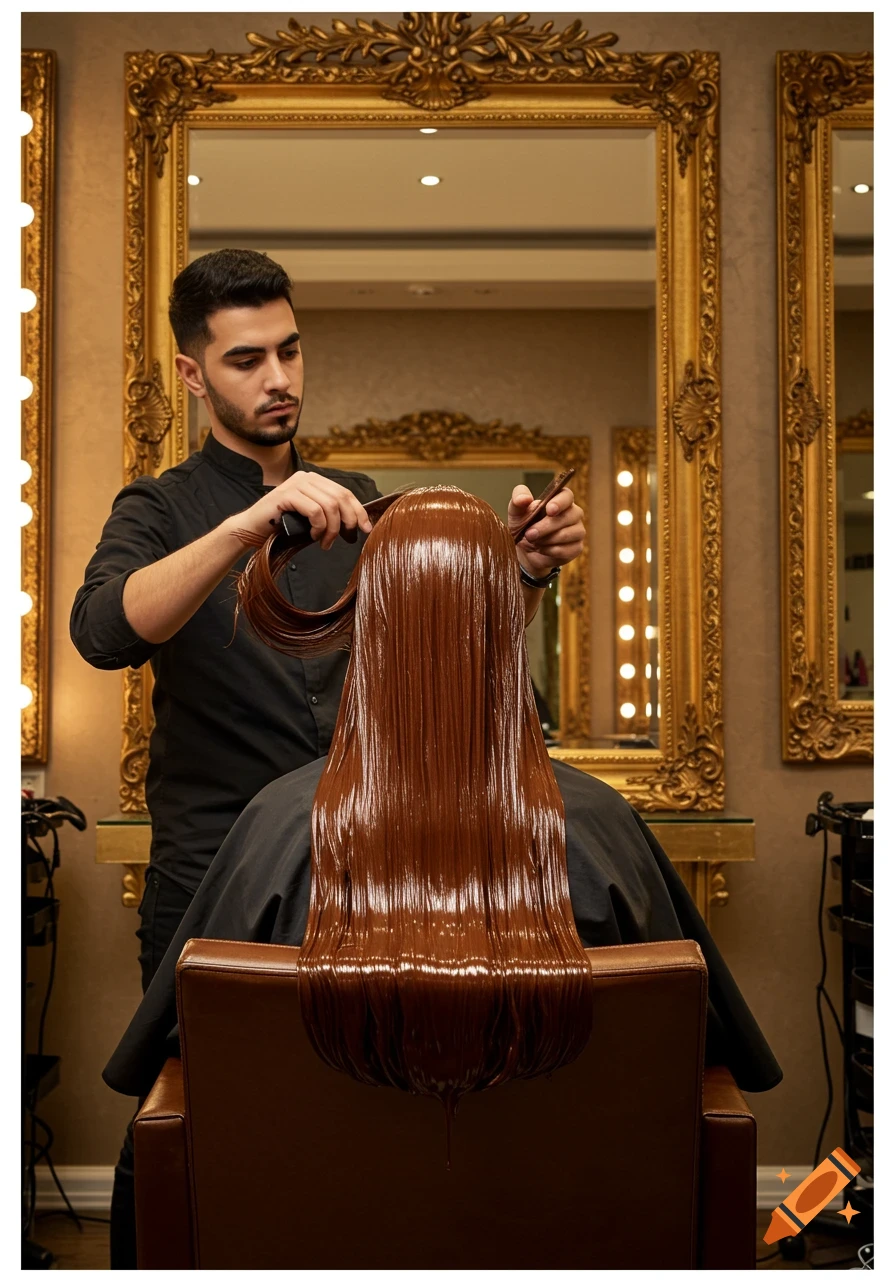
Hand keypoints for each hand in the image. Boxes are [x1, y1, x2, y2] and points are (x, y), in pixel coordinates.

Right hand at [226, 472, 372, 550]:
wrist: (252, 530)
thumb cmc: (282, 526)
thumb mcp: (311, 518)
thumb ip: (329, 514)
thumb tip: (356, 522)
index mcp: (314, 480)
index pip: (345, 493)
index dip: (359, 511)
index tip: (366, 528)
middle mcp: (306, 477)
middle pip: (341, 498)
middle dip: (348, 521)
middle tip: (345, 539)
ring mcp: (296, 484)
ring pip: (330, 506)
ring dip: (331, 529)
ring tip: (324, 542)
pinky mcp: (286, 495)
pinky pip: (315, 511)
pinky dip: (318, 527)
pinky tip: (312, 536)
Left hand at [508, 484, 584, 578]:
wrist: (525, 550)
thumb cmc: (524, 526)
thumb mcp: (516, 512)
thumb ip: (517, 500)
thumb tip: (524, 499)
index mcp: (560, 500)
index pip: (567, 496)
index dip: (560, 502)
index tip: (549, 510)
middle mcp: (573, 513)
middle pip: (569, 516)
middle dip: (547, 527)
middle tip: (529, 534)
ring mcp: (577, 531)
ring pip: (569, 534)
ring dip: (547, 540)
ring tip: (534, 541)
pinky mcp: (576, 548)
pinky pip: (568, 550)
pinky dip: (551, 551)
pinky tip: (542, 549)